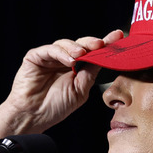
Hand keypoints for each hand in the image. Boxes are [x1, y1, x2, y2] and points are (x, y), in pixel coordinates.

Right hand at [0, 30, 123, 139]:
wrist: (34, 116)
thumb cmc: (56, 106)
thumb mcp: (80, 91)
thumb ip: (90, 74)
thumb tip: (103, 58)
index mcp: (77, 68)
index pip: (93, 53)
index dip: (106, 44)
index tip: (119, 36)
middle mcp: (64, 60)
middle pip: (81, 45)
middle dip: (93, 43)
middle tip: (101, 43)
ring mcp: (50, 57)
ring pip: (66, 44)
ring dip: (76, 47)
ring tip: (82, 54)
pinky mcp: (35, 57)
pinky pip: (50, 50)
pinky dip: (61, 53)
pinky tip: (69, 60)